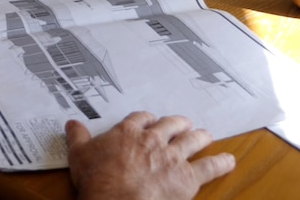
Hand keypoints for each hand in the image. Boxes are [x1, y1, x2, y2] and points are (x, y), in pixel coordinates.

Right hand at [66, 112, 234, 199]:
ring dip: (200, 136)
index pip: (141, 118)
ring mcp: (171, 157)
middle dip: (178, 123)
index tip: (150, 120)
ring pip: (191, 141)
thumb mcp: (79, 155)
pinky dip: (220, 163)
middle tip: (184, 123)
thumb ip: (77, 137)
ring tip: (206, 135)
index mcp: (127, 133)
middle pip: (170, 125)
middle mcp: (152, 140)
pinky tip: (228, 160)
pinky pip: (209, 167)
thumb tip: (71, 124)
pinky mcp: (187, 177)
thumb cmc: (97, 180)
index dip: (147, 119)